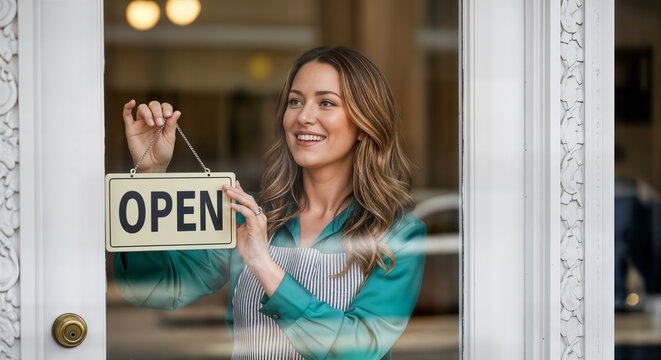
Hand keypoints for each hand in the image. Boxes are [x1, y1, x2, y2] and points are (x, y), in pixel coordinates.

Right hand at [123, 100, 180, 172]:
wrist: (153, 165)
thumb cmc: (162, 153)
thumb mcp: (170, 138)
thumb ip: (171, 125)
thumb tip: (177, 112)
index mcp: (163, 121)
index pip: (164, 107)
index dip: (166, 108)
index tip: (168, 115)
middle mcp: (152, 120)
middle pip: (153, 105)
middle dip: (157, 111)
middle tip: (159, 123)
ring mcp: (141, 124)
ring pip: (142, 108)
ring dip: (147, 113)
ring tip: (151, 124)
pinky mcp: (131, 129)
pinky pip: (127, 115)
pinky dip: (127, 107)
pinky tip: (132, 103)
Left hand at [223, 181, 284, 295]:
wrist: (257, 260)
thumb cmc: (249, 248)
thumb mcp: (239, 233)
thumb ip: (235, 223)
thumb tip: (227, 215)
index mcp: (256, 217)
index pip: (248, 200)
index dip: (240, 191)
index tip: (232, 183)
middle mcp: (259, 216)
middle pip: (248, 198)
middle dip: (236, 190)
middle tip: (225, 185)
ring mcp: (259, 220)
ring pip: (249, 202)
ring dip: (237, 196)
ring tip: (227, 191)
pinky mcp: (257, 226)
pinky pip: (248, 213)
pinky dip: (239, 208)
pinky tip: (231, 205)